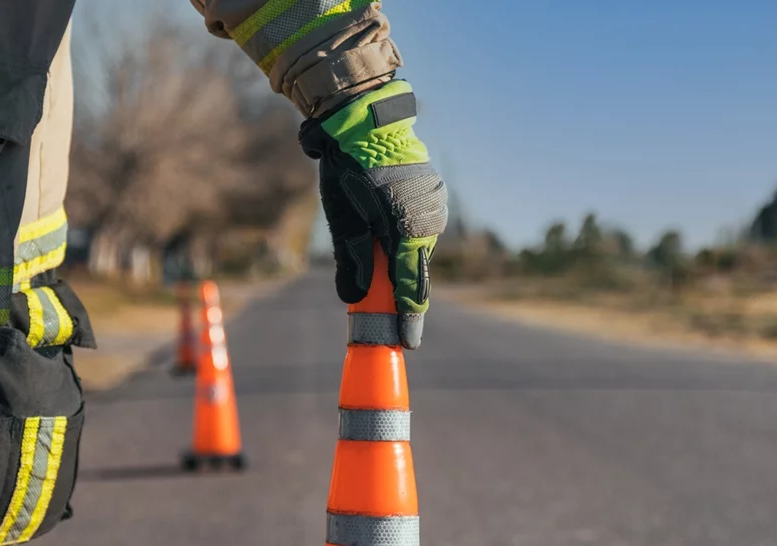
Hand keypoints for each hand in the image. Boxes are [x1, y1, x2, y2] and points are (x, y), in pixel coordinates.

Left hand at [298, 80, 447, 349]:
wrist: (364, 120)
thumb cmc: (349, 170)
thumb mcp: (344, 219)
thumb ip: (352, 261)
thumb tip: (354, 299)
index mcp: (407, 231)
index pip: (408, 287)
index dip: (407, 319)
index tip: (407, 345)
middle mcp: (428, 221)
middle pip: (414, 270)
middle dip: (401, 292)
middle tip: (389, 319)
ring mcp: (433, 207)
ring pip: (416, 248)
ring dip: (400, 260)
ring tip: (378, 254)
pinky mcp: (431, 194)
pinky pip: (419, 227)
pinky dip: (404, 237)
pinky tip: (385, 226)